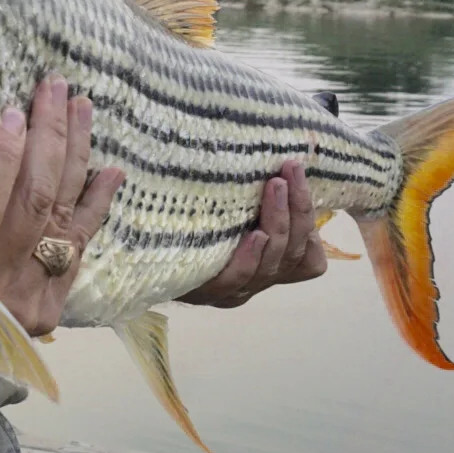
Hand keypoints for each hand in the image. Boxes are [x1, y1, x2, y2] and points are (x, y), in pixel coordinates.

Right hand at [0, 75, 123, 335]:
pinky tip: (110, 170)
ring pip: (60, 220)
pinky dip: (94, 206)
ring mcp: (23, 306)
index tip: (12, 111)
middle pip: (31, 207)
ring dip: (75, 158)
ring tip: (82, 107)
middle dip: (46, 139)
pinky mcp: (46, 310)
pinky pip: (77, 249)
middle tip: (52, 87)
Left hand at [178, 159, 327, 307]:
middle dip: (298, 209)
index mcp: (271, 265)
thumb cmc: (190, 226)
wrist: (143, 256)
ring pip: (272, 263)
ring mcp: (234, 289)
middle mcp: (258, 280)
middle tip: (290, 170)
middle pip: (294, 254)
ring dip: (278, 222)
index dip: (310, 222)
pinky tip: (255, 235)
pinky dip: (250, 257)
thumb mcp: (231, 211)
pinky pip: (236, 278)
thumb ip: (254, 199)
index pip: (308, 258)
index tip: (297, 177)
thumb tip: (278, 161)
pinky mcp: (206, 291)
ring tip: (275, 187)